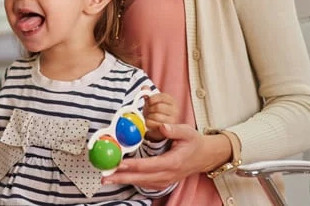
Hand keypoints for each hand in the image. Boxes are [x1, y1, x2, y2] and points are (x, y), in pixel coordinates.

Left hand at [102, 123, 231, 189]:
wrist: (204, 156)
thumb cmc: (194, 142)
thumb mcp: (188, 132)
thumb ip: (175, 129)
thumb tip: (162, 126)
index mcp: (173, 162)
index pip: (150, 165)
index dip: (134, 166)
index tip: (119, 164)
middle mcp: (168, 174)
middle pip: (142, 178)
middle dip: (122, 177)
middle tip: (105, 176)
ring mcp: (166, 180)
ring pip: (142, 182)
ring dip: (124, 180)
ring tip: (107, 178)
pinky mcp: (163, 182)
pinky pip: (145, 184)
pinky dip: (132, 181)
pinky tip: (120, 178)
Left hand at [143, 91, 178, 140]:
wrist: (154, 126)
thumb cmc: (153, 112)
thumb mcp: (150, 101)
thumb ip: (147, 93)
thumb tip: (144, 88)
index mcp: (171, 101)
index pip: (162, 97)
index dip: (152, 99)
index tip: (149, 102)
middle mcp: (175, 111)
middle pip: (158, 107)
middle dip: (150, 109)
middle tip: (148, 111)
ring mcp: (173, 121)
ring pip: (156, 116)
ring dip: (149, 116)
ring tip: (149, 117)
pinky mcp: (167, 130)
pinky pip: (154, 124)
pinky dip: (148, 123)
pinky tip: (149, 123)